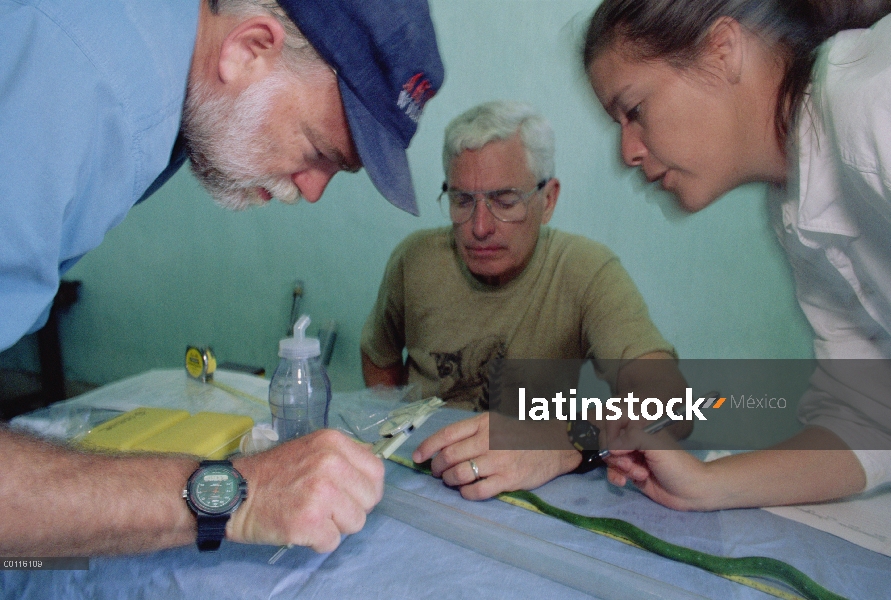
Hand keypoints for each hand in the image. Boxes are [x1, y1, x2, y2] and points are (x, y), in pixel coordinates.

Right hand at [228, 429, 383, 552]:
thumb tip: (368, 478)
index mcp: (333, 442)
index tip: (348, 494)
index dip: (365, 489)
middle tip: (324, 506)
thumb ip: (341, 459)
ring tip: (309, 515)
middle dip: (351, 509)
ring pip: (355, 523)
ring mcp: (320, 492)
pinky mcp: (309, 520)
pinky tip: (298, 527)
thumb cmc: (271, 475)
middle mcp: (330, 463)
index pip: (376, 472)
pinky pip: (332, 542)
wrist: (231, 493)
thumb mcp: (311, 450)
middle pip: (369, 500)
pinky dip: (316, 541)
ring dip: (334, 526)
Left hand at [412, 413, 580, 500]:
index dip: (427, 447)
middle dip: (437, 467)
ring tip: (450, 481)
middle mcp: (489, 440)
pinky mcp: (509, 479)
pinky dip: (466, 493)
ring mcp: (499, 461)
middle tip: (437, 472)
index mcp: (484, 423)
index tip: (417, 457)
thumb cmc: (520, 435)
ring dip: (449, 481)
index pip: (447, 435)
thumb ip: (471, 432)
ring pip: (460, 474)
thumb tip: (441, 448)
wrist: (555, 445)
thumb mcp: (495, 423)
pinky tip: (466, 491)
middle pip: (449, 456)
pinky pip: (477, 491)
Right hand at [603, 427, 712, 510]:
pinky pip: (612, 471)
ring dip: (619, 468)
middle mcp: (633, 439)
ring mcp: (631, 456)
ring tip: (639, 475)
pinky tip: (624, 482)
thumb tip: (611, 447)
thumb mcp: (656, 447)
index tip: (615, 447)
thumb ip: (632, 439)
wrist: (690, 492)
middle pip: (608, 441)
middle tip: (630, 464)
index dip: (610, 432)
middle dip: (616, 456)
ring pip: (609, 458)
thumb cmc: (677, 465)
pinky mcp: (629, 472)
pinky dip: (615, 477)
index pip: (614, 419)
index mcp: (641, 426)